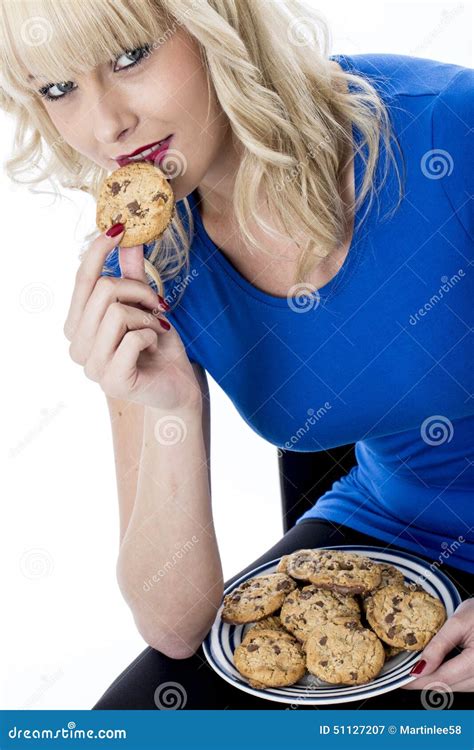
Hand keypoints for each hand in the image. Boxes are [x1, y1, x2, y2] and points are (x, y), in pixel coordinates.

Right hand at [63, 226, 201, 411]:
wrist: (177, 388)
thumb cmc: (158, 347)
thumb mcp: (143, 306)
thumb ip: (131, 275)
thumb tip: (127, 236)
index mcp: (77, 325)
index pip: (82, 280)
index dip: (98, 251)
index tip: (118, 228)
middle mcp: (77, 346)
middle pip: (104, 291)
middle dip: (139, 291)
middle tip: (157, 305)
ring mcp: (91, 367)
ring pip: (118, 313)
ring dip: (146, 317)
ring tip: (154, 329)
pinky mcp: (112, 381)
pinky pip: (133, 338)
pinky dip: (151, 335)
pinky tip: (154, 346)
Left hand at [403, 598, 473, 691]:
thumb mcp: (458, 622)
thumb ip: (438, 646)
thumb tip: (419, 668)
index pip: (441, 678)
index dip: (417, 681)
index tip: (399, 680)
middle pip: (446, 686)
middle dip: (423, 682)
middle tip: (402, 673)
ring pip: (454, 688)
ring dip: (434, 681)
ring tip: (416, 669)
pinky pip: (462, 684)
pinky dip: (447, 678)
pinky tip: (436, 668)